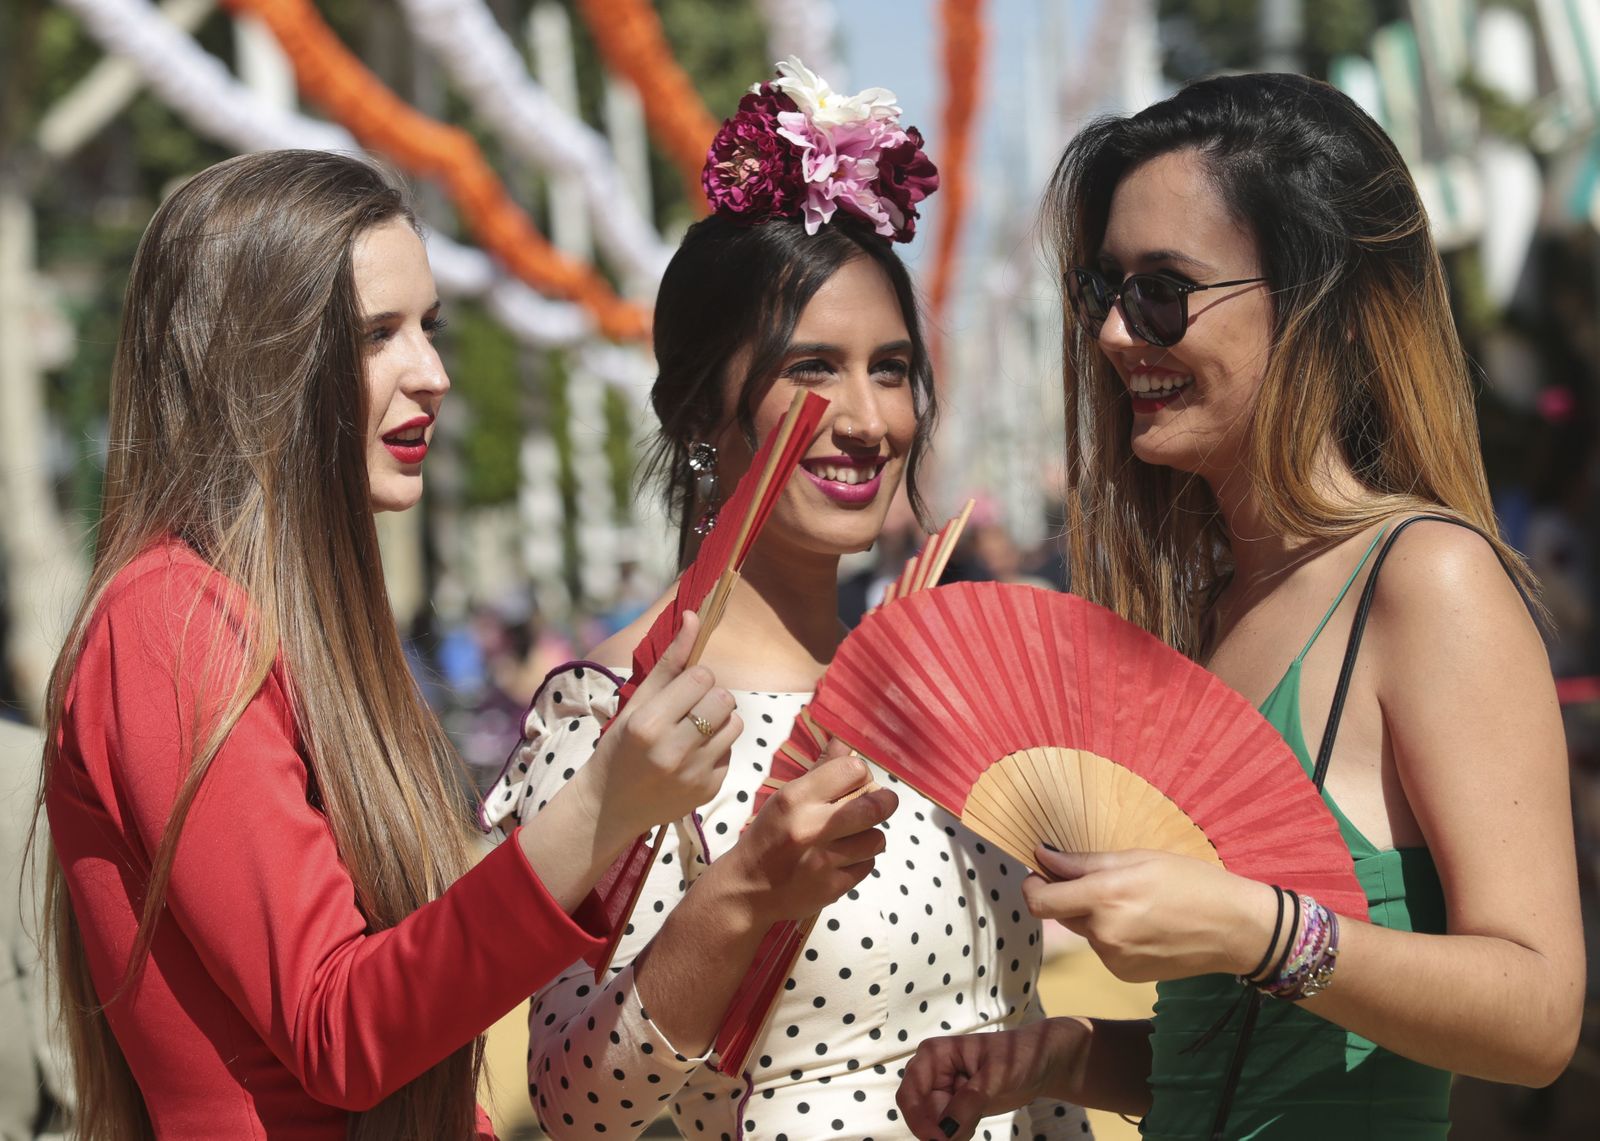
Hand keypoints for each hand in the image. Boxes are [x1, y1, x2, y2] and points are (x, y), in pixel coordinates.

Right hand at [576, 612, 739, 836]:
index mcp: (648, 723)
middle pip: (724, 698)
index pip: (701, 677)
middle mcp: (672, 750)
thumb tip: (695, 616)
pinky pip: (731, 752)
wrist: (609, 806)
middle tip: (690, 709)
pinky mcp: (708, 790)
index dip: (695, 679)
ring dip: (720, 721)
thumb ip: (669, 660)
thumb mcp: (636, 702)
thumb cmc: (620, 746)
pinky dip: (717, 749)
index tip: (681, 691)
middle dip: (711, 697)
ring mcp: (693, 774)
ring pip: (735, 724)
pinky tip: (692, 757)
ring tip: (694, 731)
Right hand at [710, 742, 897, 927]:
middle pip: (874, 806)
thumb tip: (845, 742)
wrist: (746, 890)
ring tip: (854, 835)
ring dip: (869, 835)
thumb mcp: (784, 798)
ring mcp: (823, 862)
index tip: (858, 781)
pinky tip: (843, 858)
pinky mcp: (833, 888)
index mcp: (796, 799)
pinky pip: (868, 866)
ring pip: (877, 839)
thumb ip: (820, 771)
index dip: (861, 773)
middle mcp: (810, 828)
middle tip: (880, 802)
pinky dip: (861, 860)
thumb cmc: (768, 837)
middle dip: (884, 802)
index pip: (853, 770)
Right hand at [897, 1018, 1084, 1140]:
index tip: (939, 1140)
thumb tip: (945, 1131)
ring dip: (951, 1132)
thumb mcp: (996, 1077)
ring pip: (932, 1123)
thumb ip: (969, 1102)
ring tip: (978, 1116)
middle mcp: (932, 1071)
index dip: (919, 1119)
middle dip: (938, 1128)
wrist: (1039, 1063)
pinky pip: (946, 1129)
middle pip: (918, 1111)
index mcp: (934, 1055)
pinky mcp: (954, 1105)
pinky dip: (958, 1134)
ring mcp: (942, 1090)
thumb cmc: (1018, 1056)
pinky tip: (976, 1121)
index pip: (911, 1091)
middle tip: (968, 1129)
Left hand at [1022, 846, 1277, 981]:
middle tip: (1105, 882)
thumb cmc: (1190, 882)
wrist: (1234, 929)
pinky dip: (1113, 937)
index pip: (1040, 901)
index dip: (1032, 886)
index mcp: (1105, 897)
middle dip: (1070, 897)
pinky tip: (1144, 927)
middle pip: (1061, 913)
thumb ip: (1084, 862)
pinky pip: (1104, 949)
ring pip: (1085, 931)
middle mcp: (1104, 933)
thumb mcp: (1138, 858)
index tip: (1038, 874)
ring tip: (1136, 904)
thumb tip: (1042, 856)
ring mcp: (1114, 959)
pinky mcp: (1125, 975)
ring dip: (1095, 917)